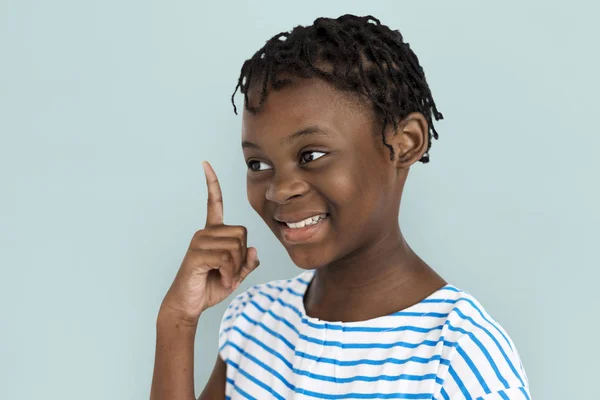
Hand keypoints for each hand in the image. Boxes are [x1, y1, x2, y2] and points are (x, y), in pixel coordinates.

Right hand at [160, 161, 259, 324]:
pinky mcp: (197, 254)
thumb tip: (254, 249)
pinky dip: (229, 273)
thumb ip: (247, 262)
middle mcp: (205, 232)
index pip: (214, 202)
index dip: (212, 183)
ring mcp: (199, 242)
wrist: (188, 304)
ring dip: (236, 267)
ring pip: (236, 247)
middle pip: (242, 234)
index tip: (205, 163)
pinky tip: (221, 280)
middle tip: (231, 272)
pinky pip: (226, 258)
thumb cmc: (210, 286)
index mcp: (213, 232)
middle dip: (242, 256)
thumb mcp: (236, 274)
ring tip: (223, 277)